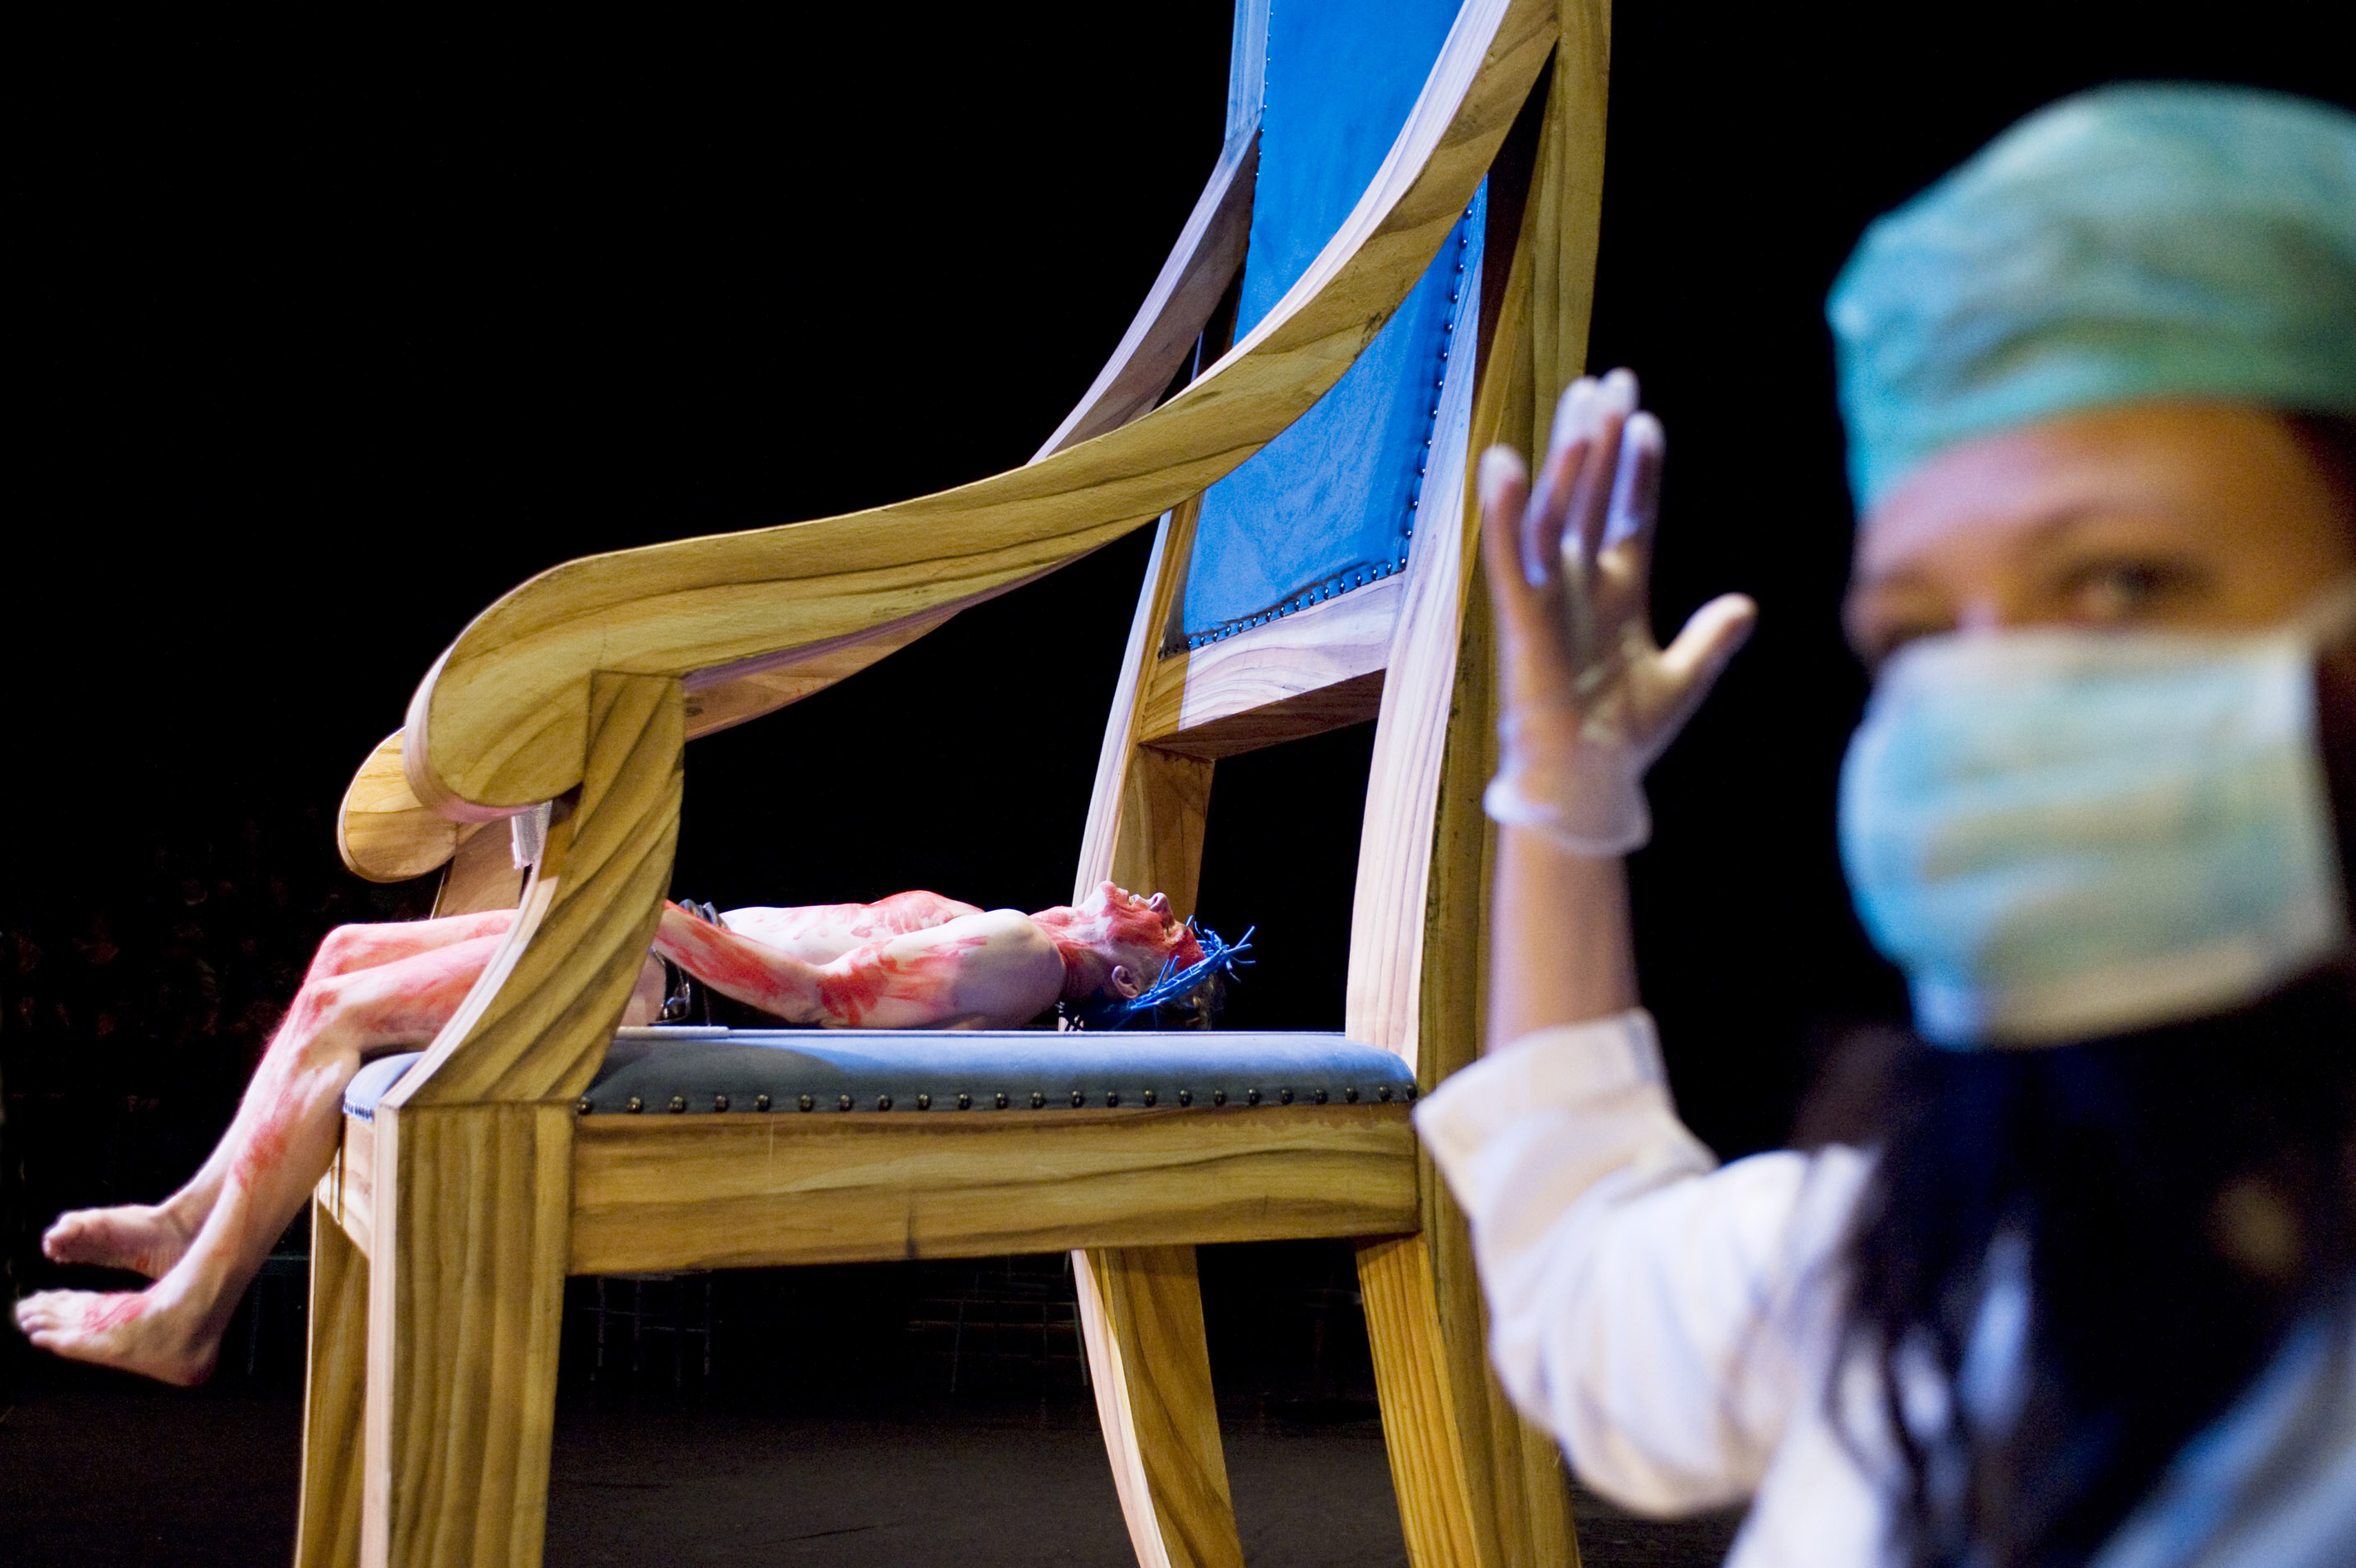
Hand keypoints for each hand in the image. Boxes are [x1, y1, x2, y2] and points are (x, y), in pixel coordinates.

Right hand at [1478, 370, 1756, 855]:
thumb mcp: (1683, 681)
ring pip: (1556, 514)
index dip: (1638, 469)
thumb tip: (1746, 606)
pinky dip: (1506, 513)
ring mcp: (1549, 600)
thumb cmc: (1624, 740)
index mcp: (1617, 594)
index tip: (1646, 419)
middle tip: (1608, 380)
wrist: (1589, 789)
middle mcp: (1580, 586)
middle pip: (1591, 497)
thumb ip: (1711, 641)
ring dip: (1568, 459)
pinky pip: (1511, 559)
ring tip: (1581, 401)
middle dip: (1599, 440)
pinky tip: (1506, 462)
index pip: (1628, 515)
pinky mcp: (1521, 622)